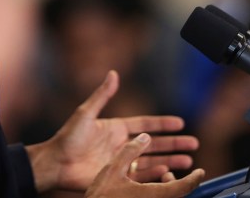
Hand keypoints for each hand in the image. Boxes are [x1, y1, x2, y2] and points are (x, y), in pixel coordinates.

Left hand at [26, 71, 200, 191]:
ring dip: (170, 160)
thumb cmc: (68, 137)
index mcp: (116, 128)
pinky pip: (140, 175)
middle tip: (193, 144)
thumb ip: (102, 94)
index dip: (163, 124)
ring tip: (188, 161)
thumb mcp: (86, 113)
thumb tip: (114, 73)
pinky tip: (169, 172)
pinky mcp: (117, 176)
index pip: (146, 124)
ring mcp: (120, 161)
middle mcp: (121, 144)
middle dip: (174, 144)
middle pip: (154, 143)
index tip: (180, 123)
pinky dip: (156, 174)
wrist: (56, 163)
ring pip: (152, 160)